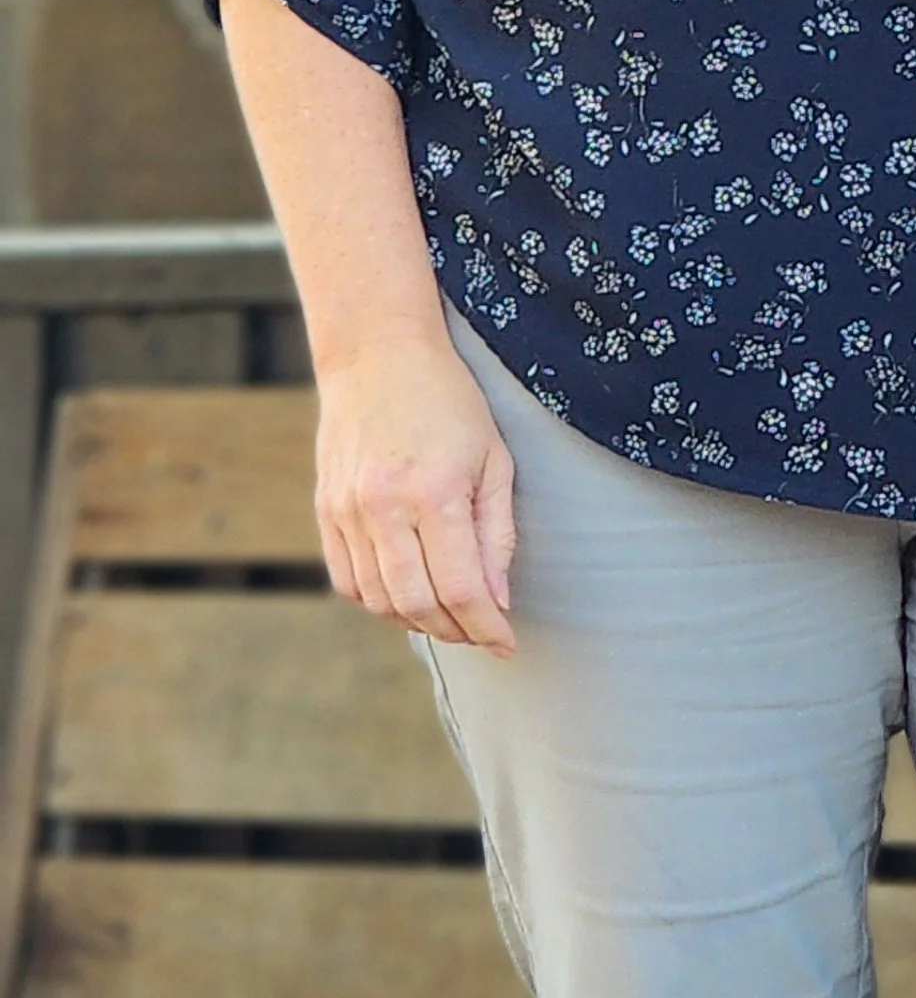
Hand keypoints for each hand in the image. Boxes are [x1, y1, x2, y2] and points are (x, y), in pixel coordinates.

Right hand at [315, 328, 518, 650]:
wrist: (377, 354)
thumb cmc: (449, 402)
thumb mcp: (493, 459)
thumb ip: (496, 534)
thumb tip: (498, 600)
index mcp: (434, 493)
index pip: (462, 589)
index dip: (487, 627)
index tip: (507, 643)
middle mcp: (384, 508)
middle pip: (418, 605)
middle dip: (456, 631)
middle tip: (480, 632)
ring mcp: (348, 511)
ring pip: (379, 601)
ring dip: (417, 620)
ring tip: (448, 614)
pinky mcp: (327, 511)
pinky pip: (348, 581)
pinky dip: (379, 601)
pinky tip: (407, 593)